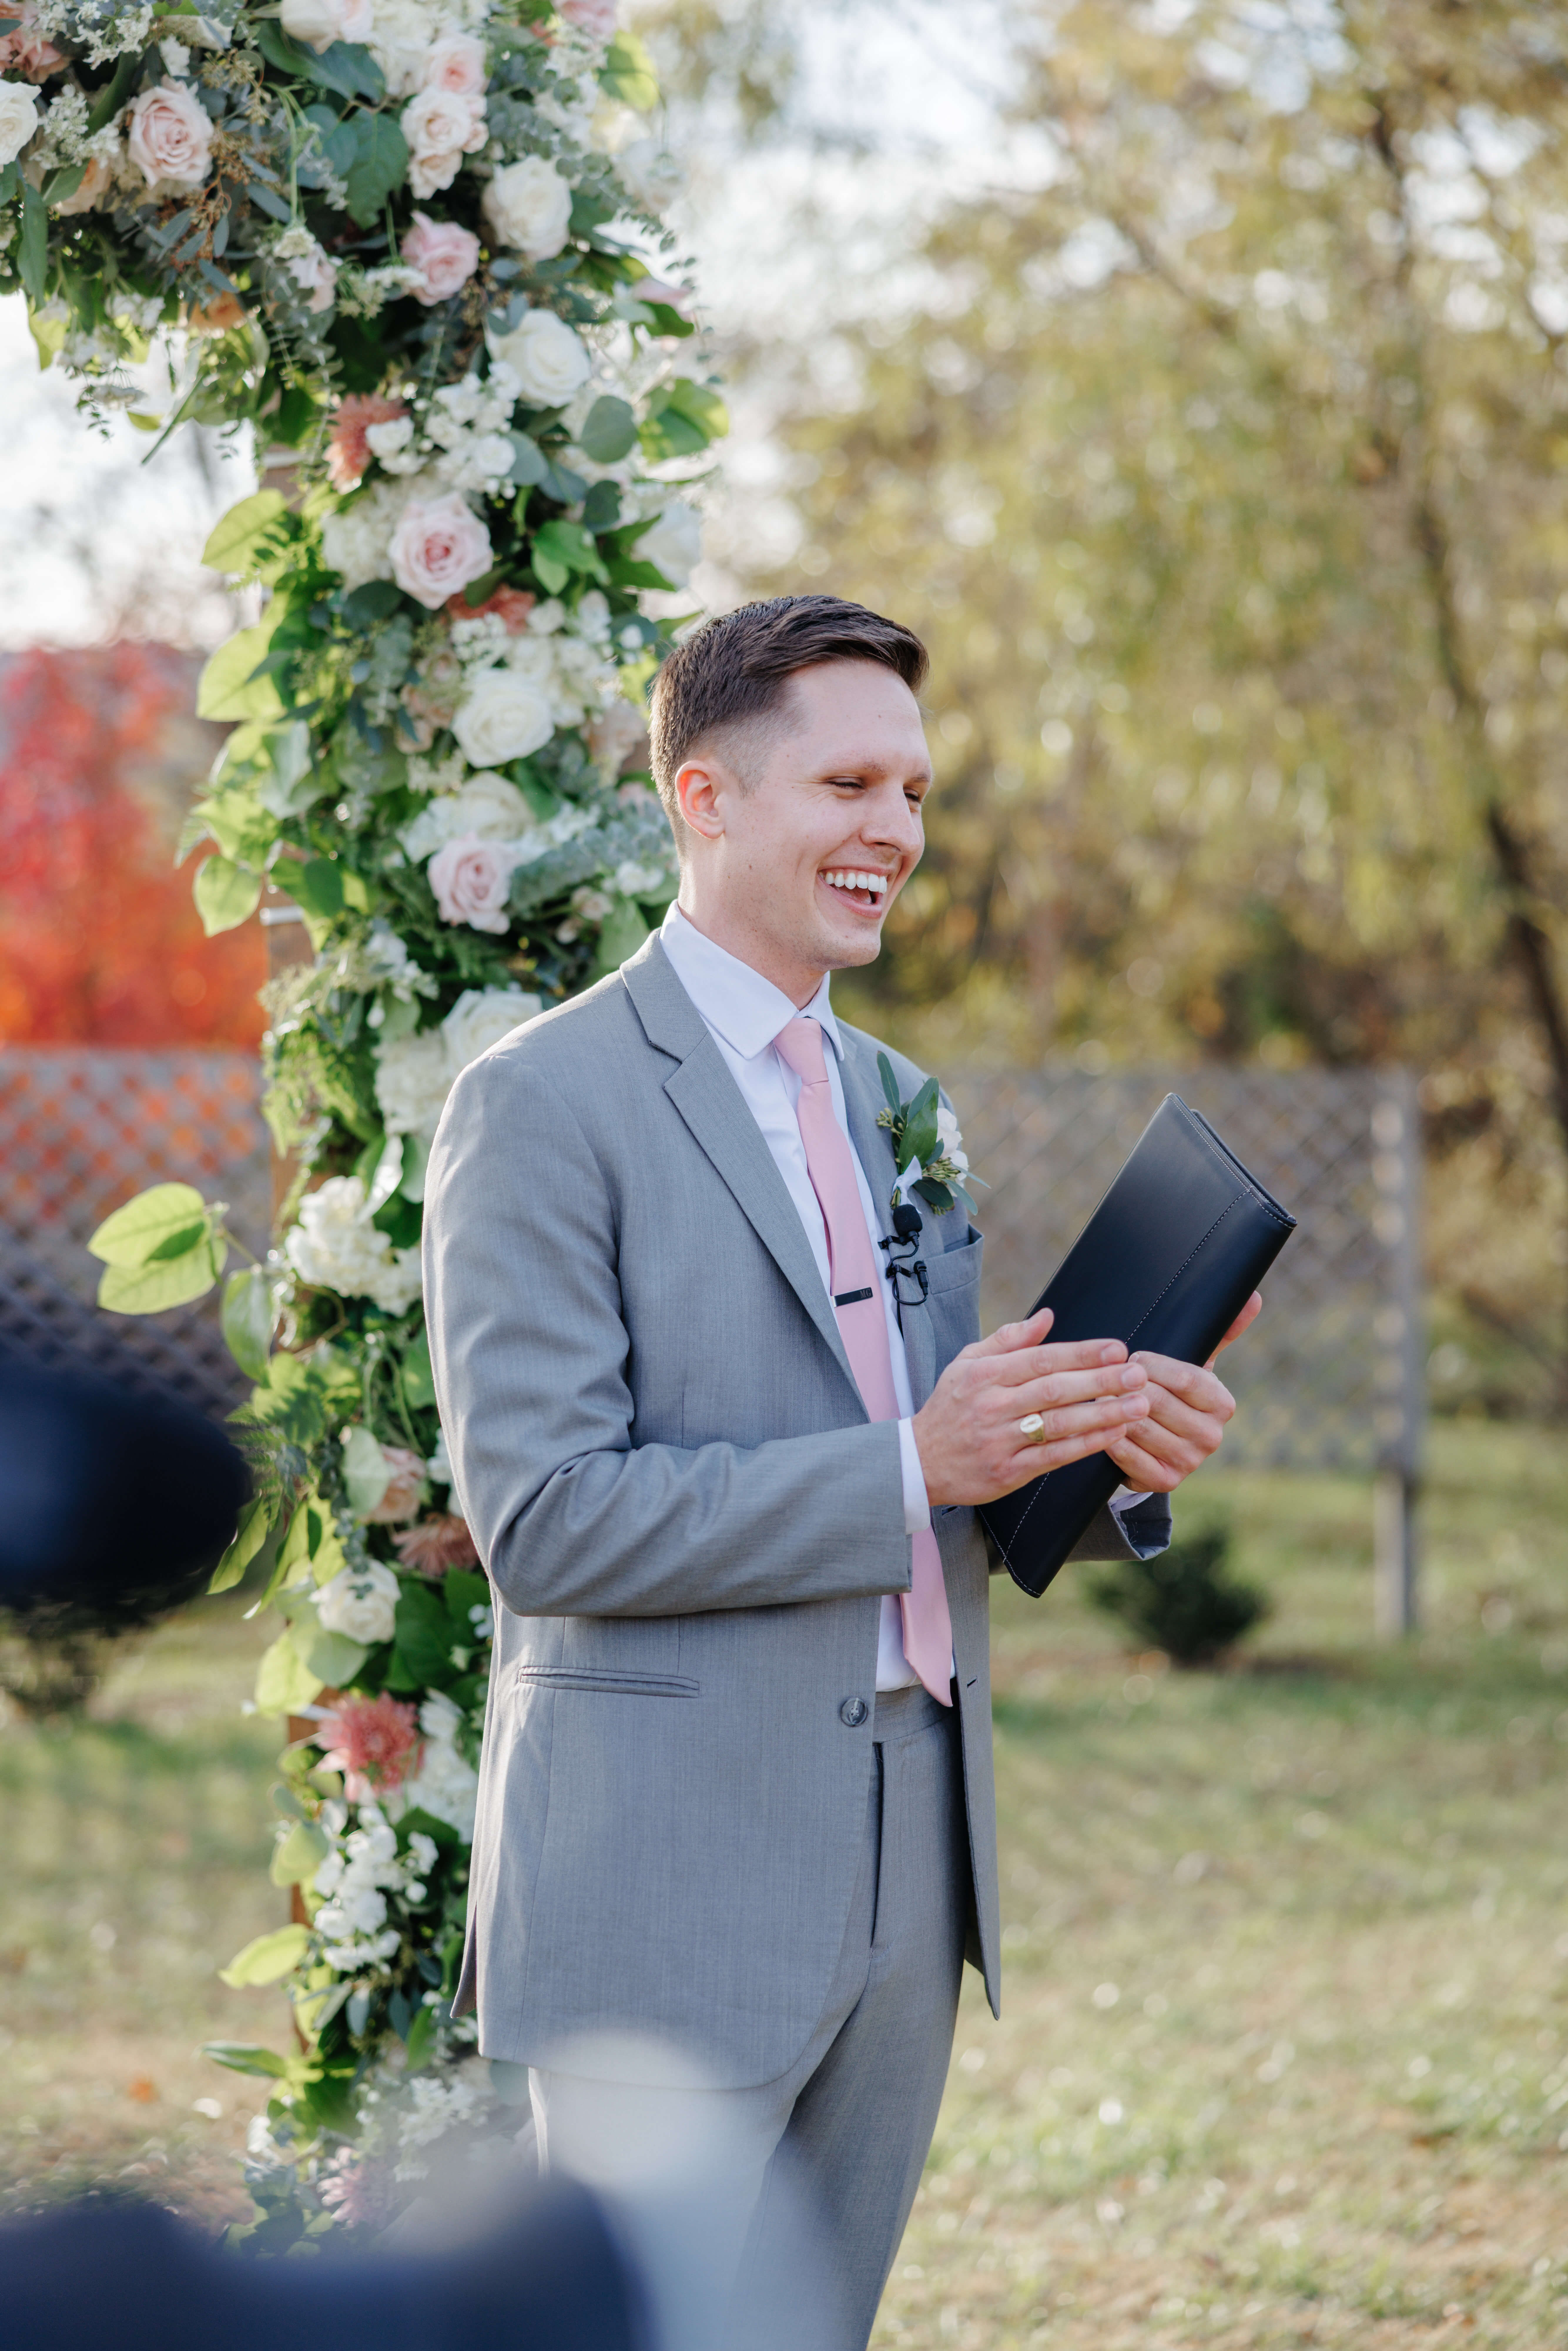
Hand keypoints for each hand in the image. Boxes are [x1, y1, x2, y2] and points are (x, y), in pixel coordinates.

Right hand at [913, 1308, 1152, 1507]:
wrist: (919, 1462)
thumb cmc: (950, 1408)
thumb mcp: (967, 1363)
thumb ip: (1007, 1339)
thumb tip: (1047, 1316)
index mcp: (984, 1375)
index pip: (1041, 1359)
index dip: (1081, 1354)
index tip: (1116, 1349)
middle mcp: (992, 1405)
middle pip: (1054, 1390)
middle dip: (1100, 1381)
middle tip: (1137, 1374)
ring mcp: (1000, 1440)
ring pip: (1058, 1425)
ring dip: (1102, 1414)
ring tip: (1138, 1405)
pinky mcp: (1008, 1472)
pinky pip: (1054, 1456)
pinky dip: (1086, 1445)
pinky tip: (1114, 1434)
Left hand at [1103, 1292, 1261, 1494]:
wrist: (1157, 1444)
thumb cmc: (1173, 1392)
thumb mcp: (1195, 1361)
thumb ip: (1220, 1331)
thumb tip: (1253, 1296)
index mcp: (1222, 1404)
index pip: (1184, 1378)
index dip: (1152, 1365)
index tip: (1133, 1358)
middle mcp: (1212, 1436)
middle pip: (1157, 1402)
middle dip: (1128, 1386)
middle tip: (1109, 1377)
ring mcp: (1189, 1462)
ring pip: (1139, 1426)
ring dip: (1113, 1410)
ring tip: (1101, 1397)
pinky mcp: (1163, 1481)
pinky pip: (1126, 1454)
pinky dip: (1109, 1438)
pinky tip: (1101, 1426)